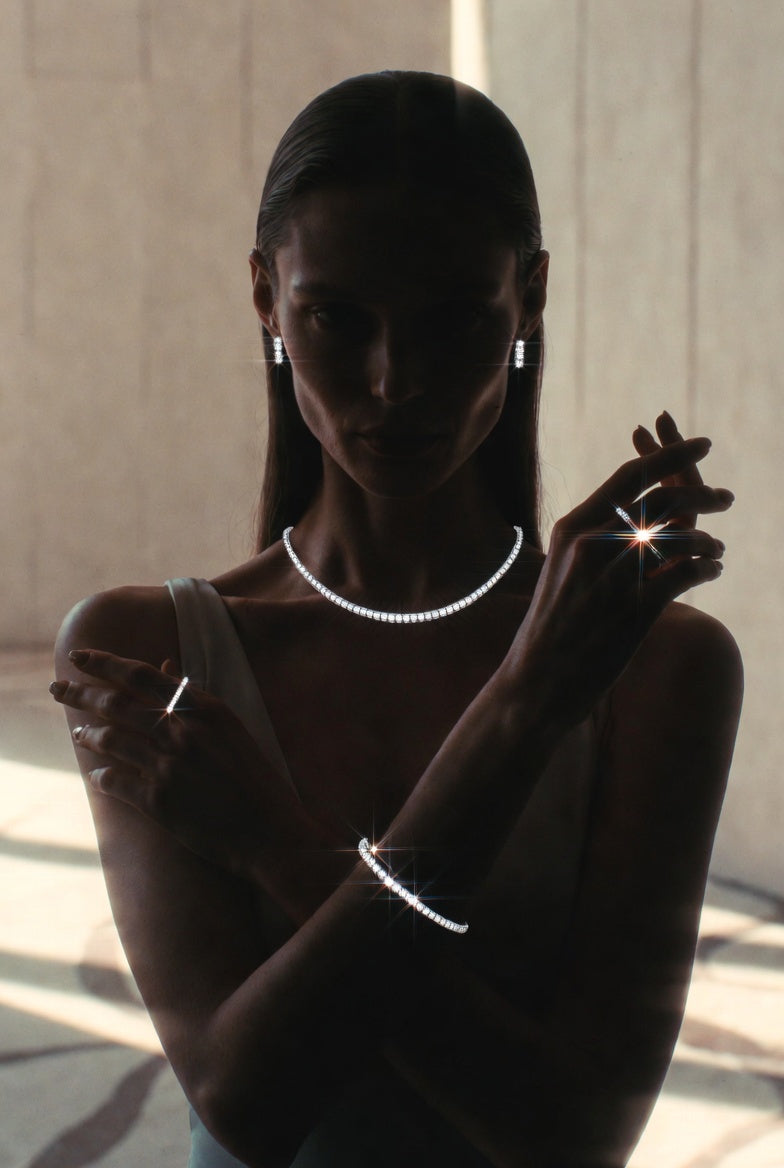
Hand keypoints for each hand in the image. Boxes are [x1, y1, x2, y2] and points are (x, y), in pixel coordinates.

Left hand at [51, 650, 300, 877]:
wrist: (270, 832)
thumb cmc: (255, 778)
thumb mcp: (231, 727)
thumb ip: (194, 696)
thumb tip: (164, 665)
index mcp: (203, 709)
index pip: (141, 674)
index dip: (105, 662)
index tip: (79, 657)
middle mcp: (182, 732)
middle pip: (115, 703)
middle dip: (79, 693)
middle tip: (56, 688)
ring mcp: (168, 766)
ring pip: (110, 740)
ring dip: (87, 734)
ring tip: (78, 734)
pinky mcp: (158, 801)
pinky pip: (114, 781)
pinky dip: (100, 776)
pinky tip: (96, 776)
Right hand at [505, 429, 732, 729]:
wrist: (536, 679)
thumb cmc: (552, 627)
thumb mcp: (563, 570)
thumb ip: (595, 541)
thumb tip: (638, 520)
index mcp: (572, 527)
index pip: (631, 476)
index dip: (672, 455)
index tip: (703, 444)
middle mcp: (591, 544)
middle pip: (662, 500)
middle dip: (704, 494)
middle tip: (726, 498)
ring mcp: (613, 576)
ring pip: (680, 536)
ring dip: (708, 539)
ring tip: (717, 548)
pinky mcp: (634, 610)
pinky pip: (686, 573)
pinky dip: (707, 567)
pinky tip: (712, 571)